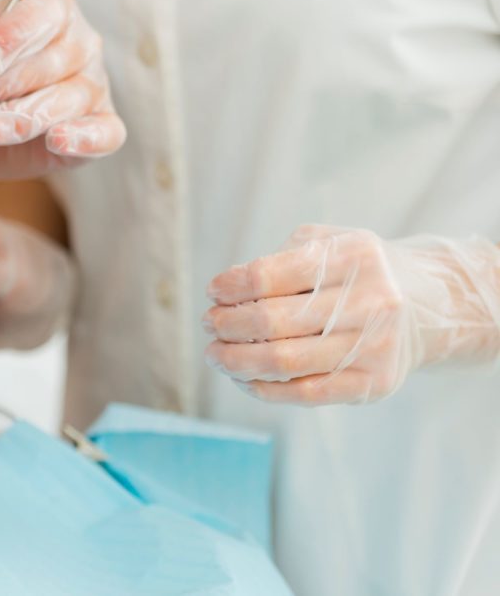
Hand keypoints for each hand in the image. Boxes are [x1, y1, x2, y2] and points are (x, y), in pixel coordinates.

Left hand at [0, 0, 125, 179]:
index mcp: (50, 9)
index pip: (44, 12)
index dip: (12, 37)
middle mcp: (80, 45)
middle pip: (51, 62)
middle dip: (1, 87)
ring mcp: (93, 87)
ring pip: (68, 101)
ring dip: (22, 118)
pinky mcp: (99, 128)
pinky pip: (106, 133)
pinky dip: (84, 139)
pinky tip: (56, 141)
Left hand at [203, 225, 499, 404]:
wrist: (428, 305)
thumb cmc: (358, 272)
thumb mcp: (327, 244)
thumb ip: (278, 260)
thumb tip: (226, 291)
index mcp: (353, 256)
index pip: (270, 275)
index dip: (231, 287)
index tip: (213, 293)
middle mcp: (370, 300)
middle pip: (272, 321)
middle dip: (228, 325)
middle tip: (209, 326)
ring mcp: (374, 345)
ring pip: (284, 362)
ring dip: (236, 361)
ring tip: (216, 354)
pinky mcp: (375, 383)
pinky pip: (305, 394)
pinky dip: (264, 389)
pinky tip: (244, 379)